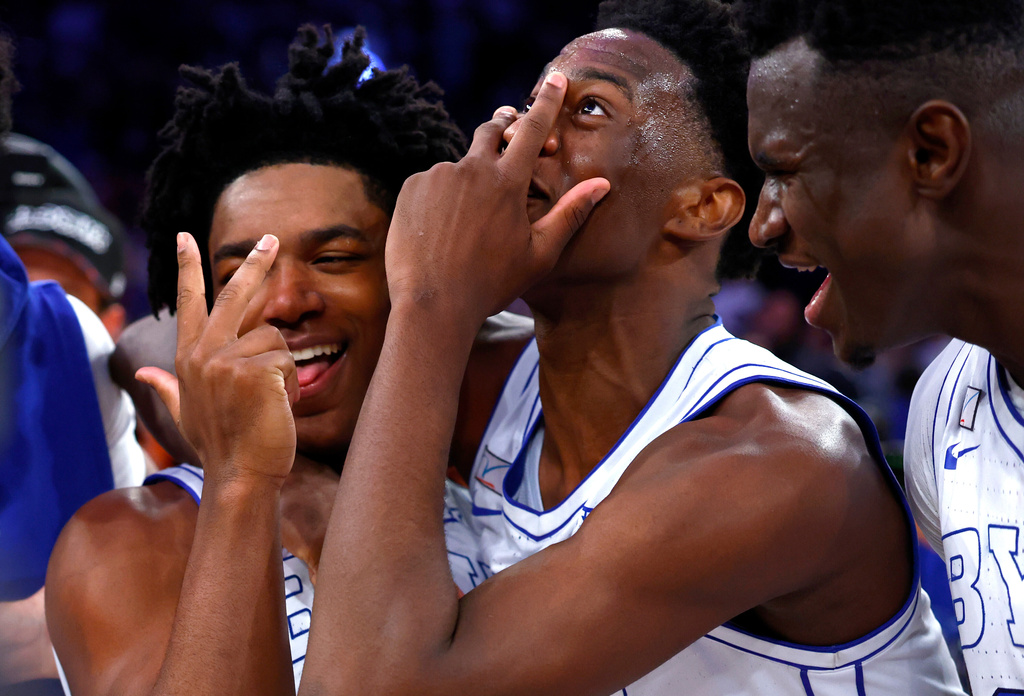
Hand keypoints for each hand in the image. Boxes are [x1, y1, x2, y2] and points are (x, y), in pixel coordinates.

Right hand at [136, 233, 298, 486]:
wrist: (239, 476)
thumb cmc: (220, 447)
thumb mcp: (186, 413)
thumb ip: (166, 386)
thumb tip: (140, 371)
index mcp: (187, 359)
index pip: (187, 303)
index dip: (187, 268)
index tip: (186, 237)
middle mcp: (203, 353)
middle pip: (234, 295)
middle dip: (256, 263)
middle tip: (274, 239)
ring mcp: (227, 360)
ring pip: (274, 339)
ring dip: (282, 371)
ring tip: (270, 402)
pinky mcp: (254, 370)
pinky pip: (287, 362)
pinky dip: (291, 386)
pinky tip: (278, 408)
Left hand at [385, 71, 609, 324]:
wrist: (433, 305)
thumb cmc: (491, 284)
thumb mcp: (539, 254)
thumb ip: (570, 214)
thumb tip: (602, 184)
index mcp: (507, 183)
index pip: (533, 130)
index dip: (547, 103)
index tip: (556, 80)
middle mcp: (471, 169)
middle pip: (491, 130)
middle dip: (503, 127)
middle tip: (508, 133)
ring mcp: (438, 176)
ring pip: (459, 166)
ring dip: (468, 180)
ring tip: (466, 221)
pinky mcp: (412, 187)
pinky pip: (432, 183)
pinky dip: (440, 197)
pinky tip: (441, 228)